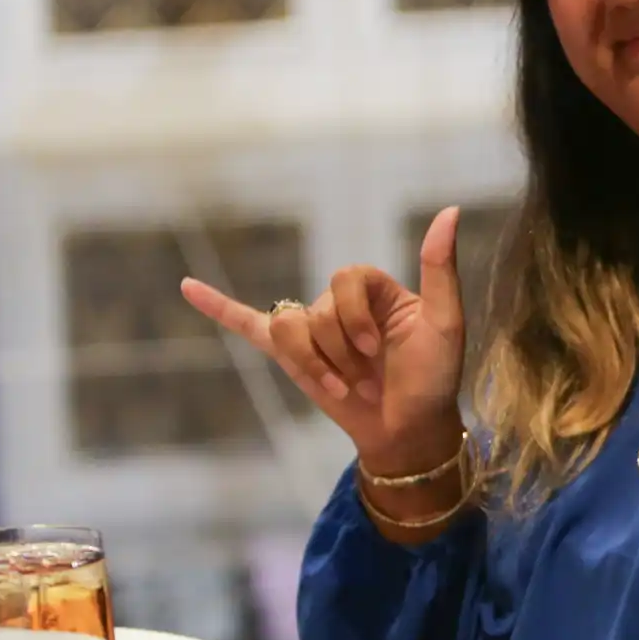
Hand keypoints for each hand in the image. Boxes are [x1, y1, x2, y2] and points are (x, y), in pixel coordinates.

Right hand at [180, 206, 467, 473]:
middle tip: (370, 377)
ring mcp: (314, 330)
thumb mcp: (445, 321)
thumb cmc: (434, 376)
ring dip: (315, 365)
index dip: (356, 315)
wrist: (411, 429)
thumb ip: (440, 268)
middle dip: (342, 351)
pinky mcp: (292, 357)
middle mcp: (341, 304)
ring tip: (344, 386)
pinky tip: (188, 287)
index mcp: (375, 290)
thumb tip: (450, 211)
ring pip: (289, 329)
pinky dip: (218, 307)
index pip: (346, 277)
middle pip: (317, 310)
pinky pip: (248, 325)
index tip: (378, 347)